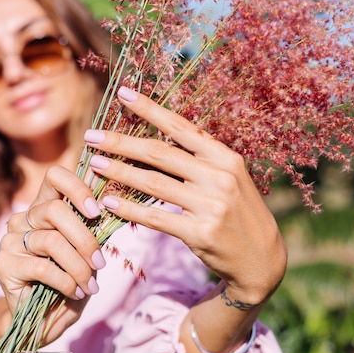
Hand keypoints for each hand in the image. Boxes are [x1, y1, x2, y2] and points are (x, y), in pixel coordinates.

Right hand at [0, 165, 104, 344]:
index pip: (54, 177)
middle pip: (54, 210)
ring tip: (89, 285)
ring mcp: (9, 240)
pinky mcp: (2, 264)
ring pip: (51, 241)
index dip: (77, 188)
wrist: (44, 321)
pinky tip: (74, 292)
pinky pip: (42, 267)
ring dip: (78, 266)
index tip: (96, 212)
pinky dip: (65, 281)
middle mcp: (23, 219)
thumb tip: (108, 205)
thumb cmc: (70, 283)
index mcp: (43, 208)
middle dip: (84, 238)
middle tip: (100, 262)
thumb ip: (91, 229)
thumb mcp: (86, 253)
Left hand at [84, 87, 286, 304]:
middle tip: (92, 136)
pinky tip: (109, 201)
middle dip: (121, 142)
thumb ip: (199, 159)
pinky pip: (155, 217)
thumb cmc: (238, 212)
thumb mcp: (227, 178)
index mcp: (225, 157)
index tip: (122, 93)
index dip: (149, 109)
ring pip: (153, 183)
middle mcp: (219, 177)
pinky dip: (129, 208)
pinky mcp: (200, 233)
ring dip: (119, 173)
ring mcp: (211, 206)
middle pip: (159, 153)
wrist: (261, 259)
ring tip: (95, 165)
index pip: (180, 126)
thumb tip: (157, 139)